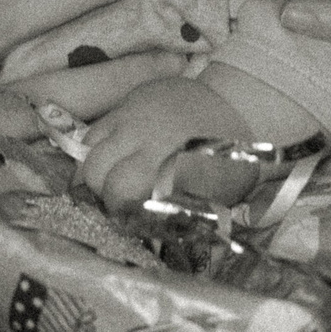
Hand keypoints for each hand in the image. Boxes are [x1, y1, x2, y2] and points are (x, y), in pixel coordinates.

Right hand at [81, 72, 257, 210]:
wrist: (241, 105)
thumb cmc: (230, 160)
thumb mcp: (212, 195)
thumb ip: (174, 212)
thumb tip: (143, 233)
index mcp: (170, 165)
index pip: (121, 194)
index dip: (118, 211)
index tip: (126, 219)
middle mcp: (146, 137)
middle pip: (96, 171)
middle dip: (101, 191)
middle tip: (118, 199)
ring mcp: (134, 114)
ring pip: (89, 147)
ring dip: (96, 168)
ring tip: (113, 177)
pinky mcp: (130, 98)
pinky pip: (99, 126)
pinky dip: (101, 145)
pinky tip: (118, 155)